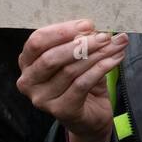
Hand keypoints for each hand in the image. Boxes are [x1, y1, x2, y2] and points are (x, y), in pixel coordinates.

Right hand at [17, 19, 127, 141]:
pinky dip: (100, 69)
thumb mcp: (75, 57)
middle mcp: (28, 82)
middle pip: (51, 57)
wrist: (90, 116)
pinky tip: (114, 59)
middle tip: (103, 36)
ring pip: (69, 70)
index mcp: (27, 62)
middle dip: (80, 44)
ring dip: (96, 55)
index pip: (37, 41)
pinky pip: (82, 84)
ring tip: (115, 45)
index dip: (62, 31)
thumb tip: (94, 27)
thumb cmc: (79, 81)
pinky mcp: (61, 110)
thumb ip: (78, 42)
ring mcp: (42, 99)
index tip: (87, 24)